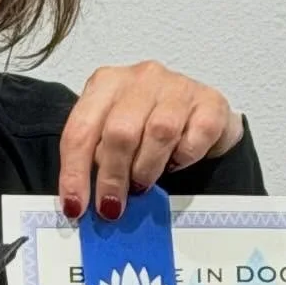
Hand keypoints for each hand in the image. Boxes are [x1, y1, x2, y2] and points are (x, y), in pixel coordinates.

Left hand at [58, 62, 242, 220]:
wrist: (199, 117)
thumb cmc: (147, 130)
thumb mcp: (111, 139)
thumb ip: (94, 162)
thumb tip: (81, 206)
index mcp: (106, 83)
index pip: (80, 130)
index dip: (74, 173)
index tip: (76, 207)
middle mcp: (141, 78)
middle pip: (119, 132)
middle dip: (113, 178)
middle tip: (112, 207)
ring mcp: (178, 86)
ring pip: (159, 133)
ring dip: (147, 170)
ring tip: (143, 184)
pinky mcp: (211, 102)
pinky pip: (194, 138)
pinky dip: (183, 159)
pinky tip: (177, 162)